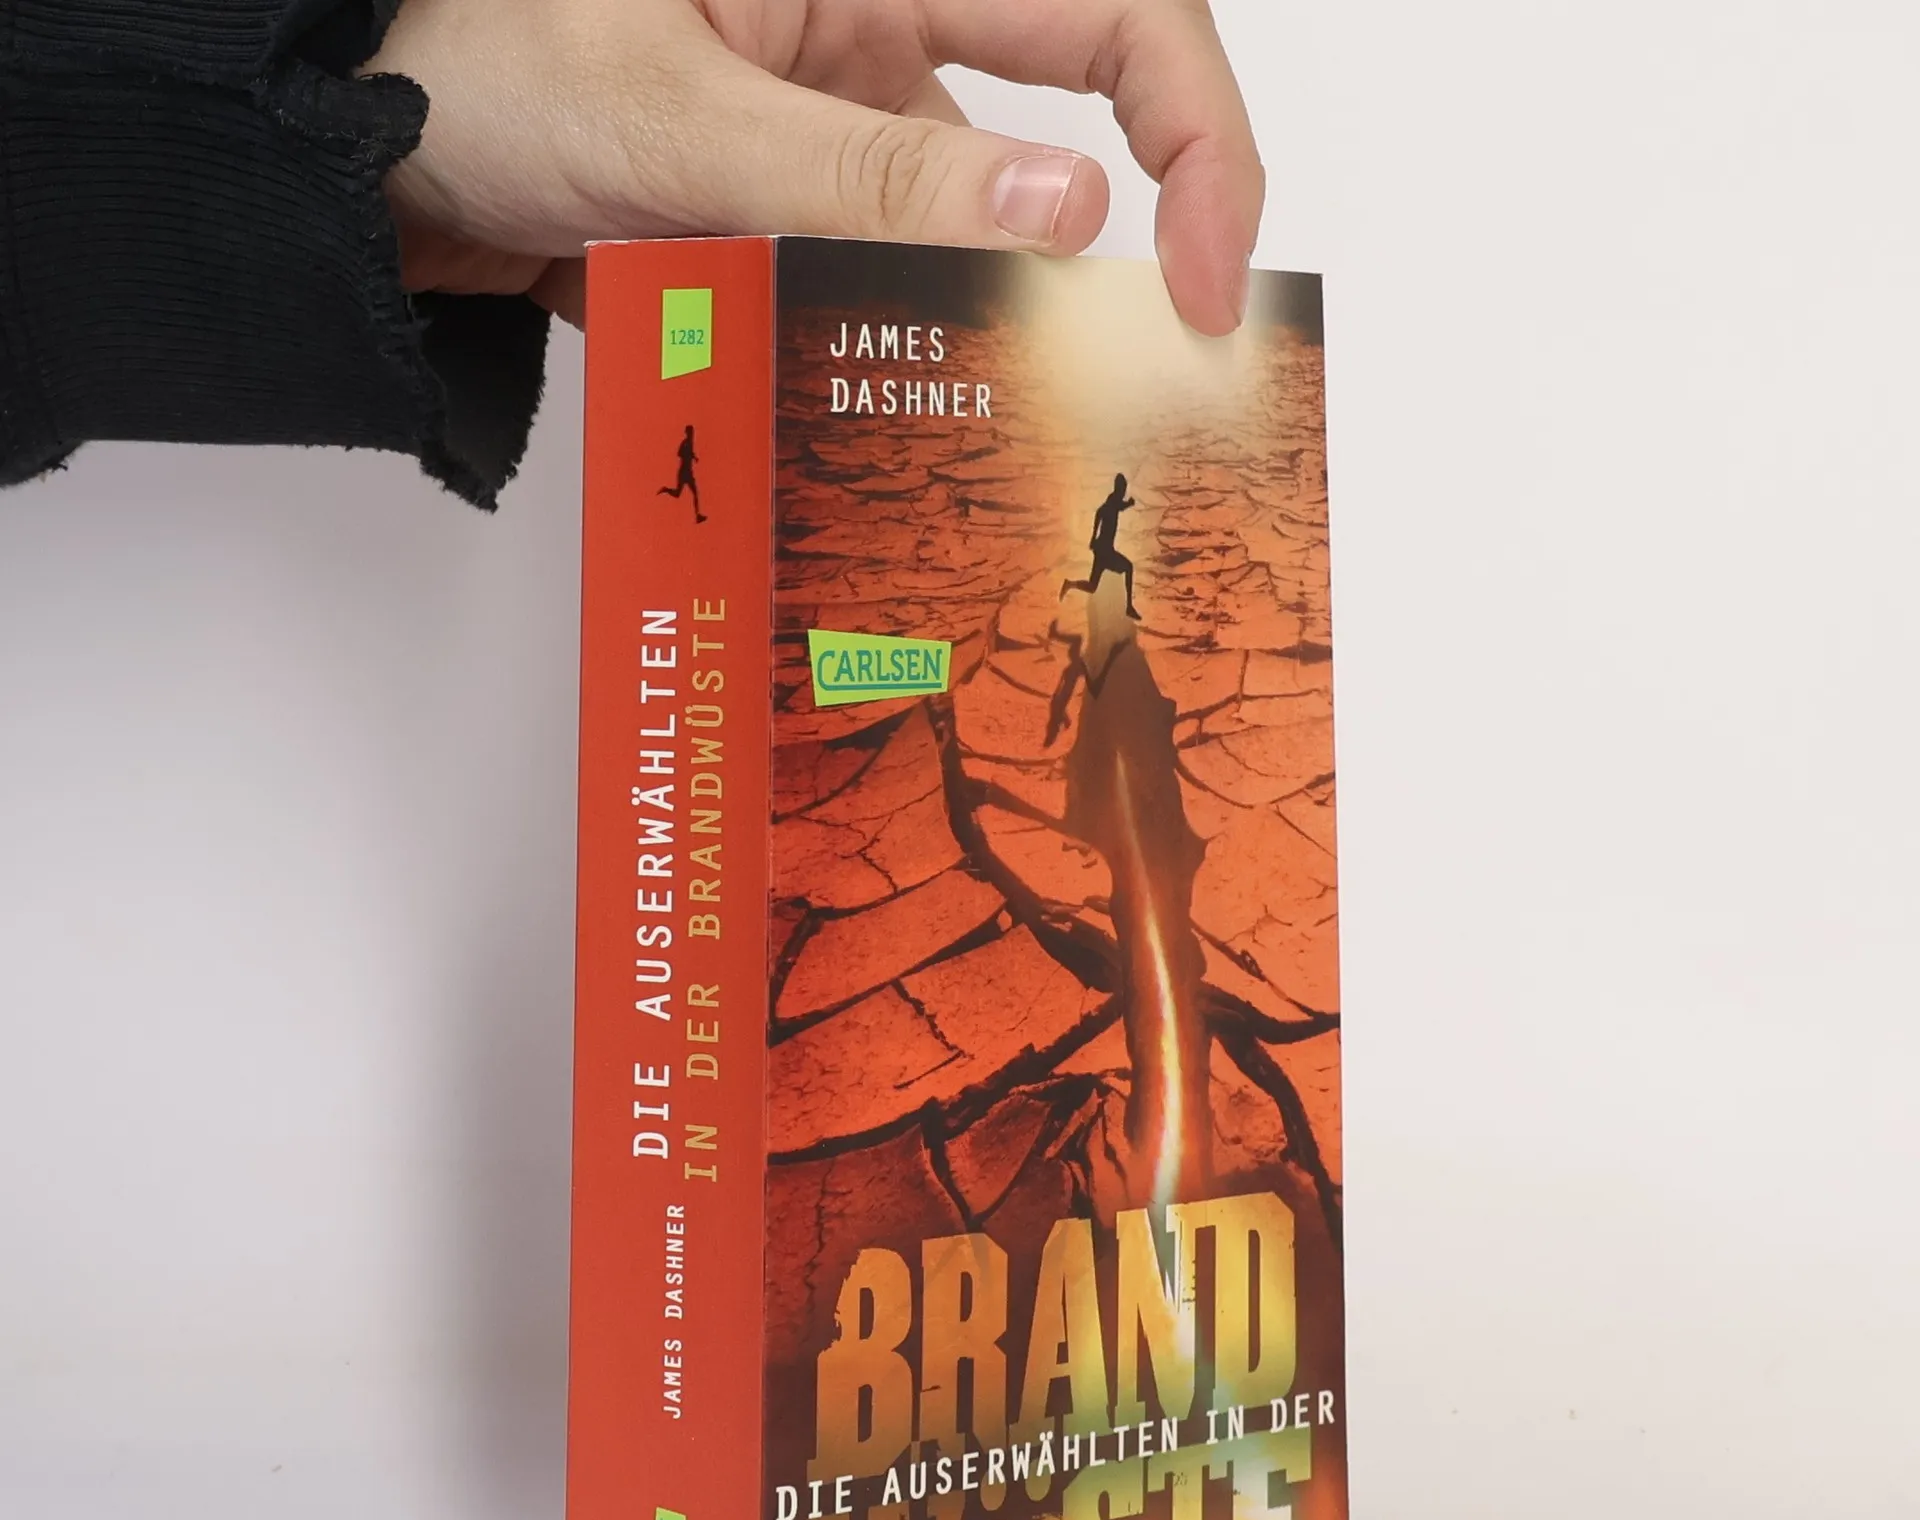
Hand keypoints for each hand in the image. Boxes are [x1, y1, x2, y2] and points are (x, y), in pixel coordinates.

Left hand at [363, 0, 1263, 335]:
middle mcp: (875, 33)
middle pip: (1065, 133)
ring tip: (945, 416)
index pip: (1113, 15)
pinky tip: (857, 408)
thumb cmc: (477, 64)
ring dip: (962, 328)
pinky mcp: (792, 210)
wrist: (361, 155)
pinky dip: (880, 353)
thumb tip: (1066, 216)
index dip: (1198, 138)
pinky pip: (878, 287)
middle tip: (1144, 381)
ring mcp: (834, 130)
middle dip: (1115, 256)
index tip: (1211, 277)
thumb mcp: (681, 124)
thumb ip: (870, 180)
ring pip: (963, 243)